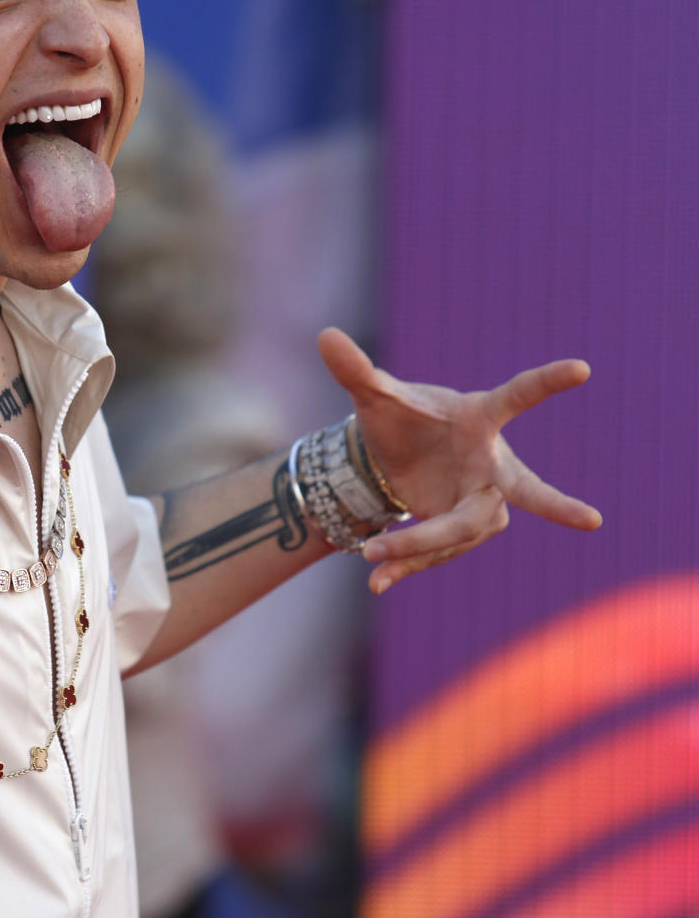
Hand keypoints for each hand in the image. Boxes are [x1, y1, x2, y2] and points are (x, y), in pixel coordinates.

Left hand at [317, 327, 601, 595]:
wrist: (392, 457)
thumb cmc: (401, 417)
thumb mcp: (374, 394)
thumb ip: (356, 368)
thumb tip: (325, 334)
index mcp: (479, 417)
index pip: (516, 396)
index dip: (546, 383)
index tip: (581, 368)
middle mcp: (491, 463)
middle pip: (523, 490)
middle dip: (555, 505)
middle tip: (592, 519)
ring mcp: (482, 501)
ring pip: (462, 531)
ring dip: (420, 544)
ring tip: (373, 554)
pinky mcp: (462, 530)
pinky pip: (441, 551)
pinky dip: (408, 565)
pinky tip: (378, 582)